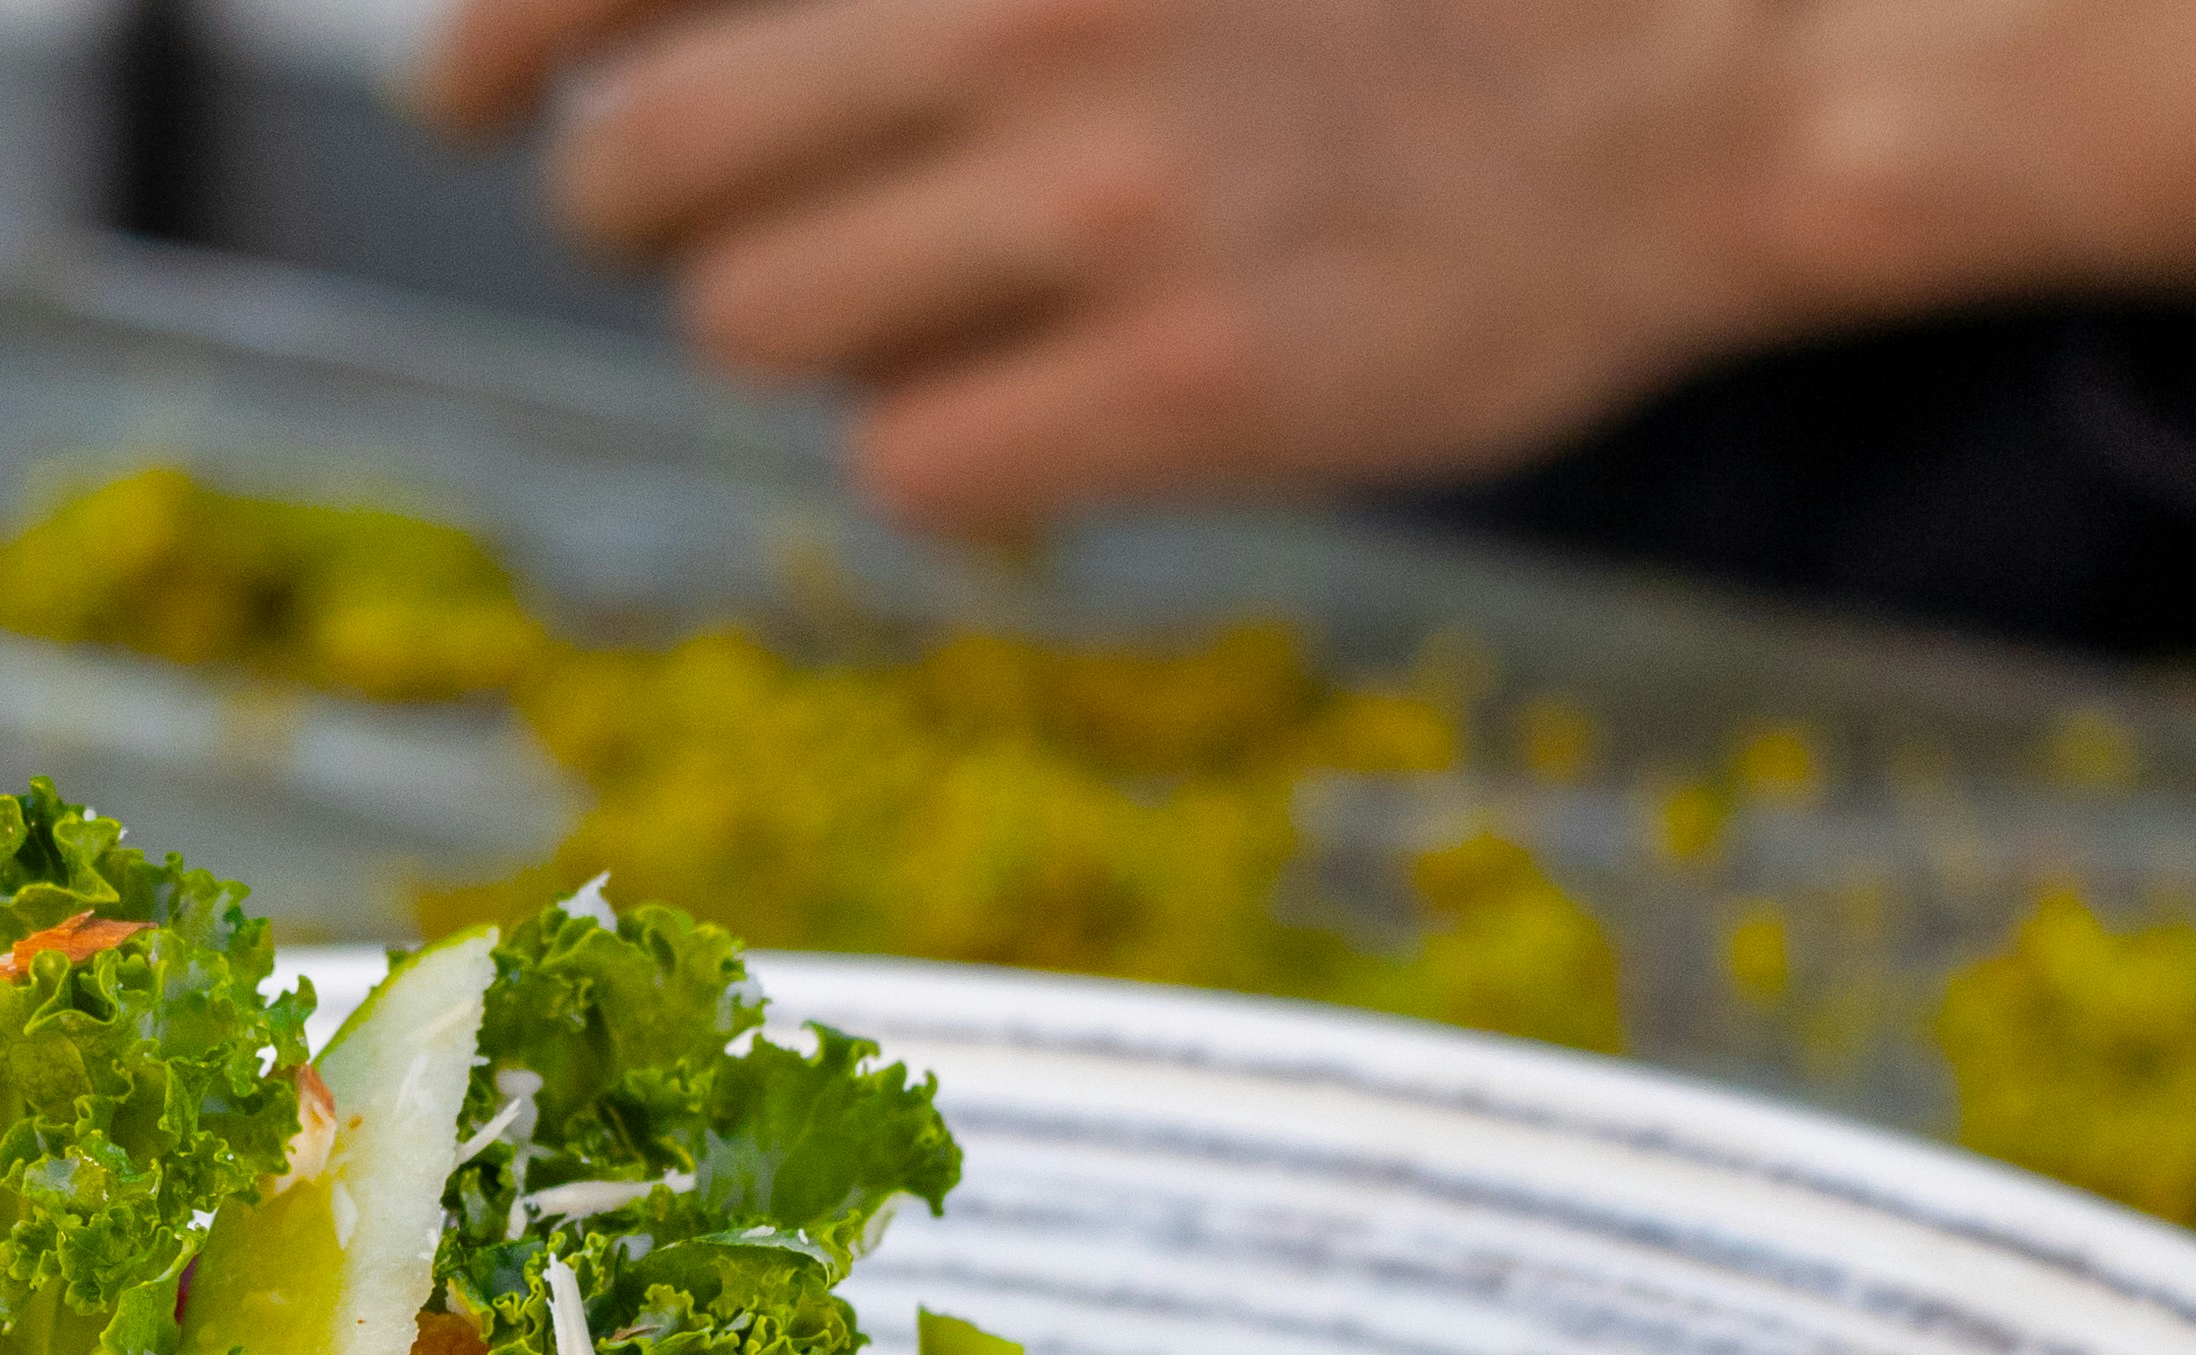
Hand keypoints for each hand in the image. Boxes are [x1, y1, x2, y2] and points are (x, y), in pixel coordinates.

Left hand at [416, 0, 2195, 533]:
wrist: (1734, 53)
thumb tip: (661, 10)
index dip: (494, 33)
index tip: (460, 86)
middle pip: (648, 166)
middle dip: (647, 205)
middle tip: (708, 220)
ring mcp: (1113, 199)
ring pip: (760, 327)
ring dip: (802, 326)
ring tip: (926, 295)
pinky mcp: (1198, 385)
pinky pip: (916, 467)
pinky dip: (941, 454)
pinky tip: (1027, 410)